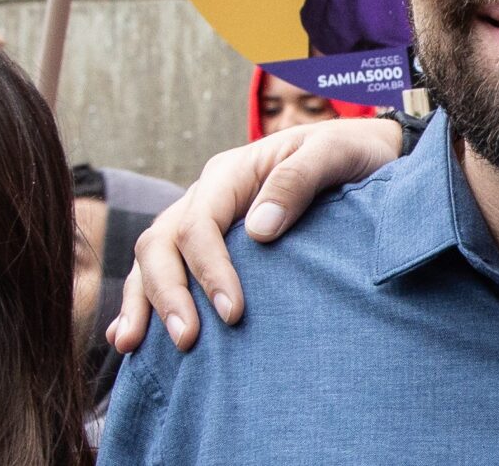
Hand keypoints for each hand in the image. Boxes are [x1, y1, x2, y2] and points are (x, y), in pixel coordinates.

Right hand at [107, 116, 405, 351]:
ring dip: (142, 302)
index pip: (200, 224)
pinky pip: (164, 270)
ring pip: (152, 259)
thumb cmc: (350, 154)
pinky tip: (132, 337)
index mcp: (231, 173)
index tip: (233, 312)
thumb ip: (298, 181)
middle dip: (167, 293)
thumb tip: (257, 230)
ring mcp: (202, 221)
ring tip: (133, 345)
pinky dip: (143, 301)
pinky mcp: (208, 246)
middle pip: (162, 242)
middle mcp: (207, 196)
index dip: (209, 269)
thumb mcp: (333, 154)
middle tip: (187, 340)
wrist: (366, 153)